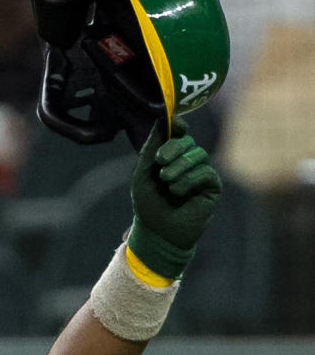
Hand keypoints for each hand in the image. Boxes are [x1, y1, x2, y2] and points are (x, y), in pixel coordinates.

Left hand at [127, 117, 221, 279]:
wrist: (158, 235)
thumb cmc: (149, 206)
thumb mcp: (143, 175)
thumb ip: (151, 148)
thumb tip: (160, 119)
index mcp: (171, 156)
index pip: (179, 132)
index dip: (178, 125)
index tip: (173, 125)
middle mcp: (188, 161)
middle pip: (187, 141)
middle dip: (173, 148)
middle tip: (159, 162)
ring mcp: (202, 173)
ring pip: (198, 154)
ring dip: (179, 167)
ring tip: (166, 182)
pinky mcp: (212, 187)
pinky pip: (206, 173)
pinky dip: (189, 180)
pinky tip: (177, 192)